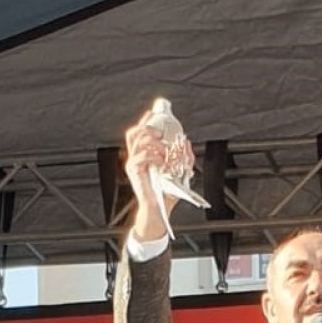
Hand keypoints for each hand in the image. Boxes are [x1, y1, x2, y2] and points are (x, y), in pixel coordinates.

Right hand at [123, 112, 192, 240]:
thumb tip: (187, 144)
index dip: (145, 121)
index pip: (140, 133)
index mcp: (144, 155)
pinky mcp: (133, 171)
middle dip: (147, 128)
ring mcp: (133, 164)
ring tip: (164, 151)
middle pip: (133, 133)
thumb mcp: (179, 172)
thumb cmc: (166, 193)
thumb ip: (184, 158)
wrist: (160, 209)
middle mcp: (136, 157)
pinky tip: (162, 162)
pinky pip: (141, 156)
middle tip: (160, 134)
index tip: (153, 113)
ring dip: (154, 143)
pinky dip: (154, 156)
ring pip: (138, 142)